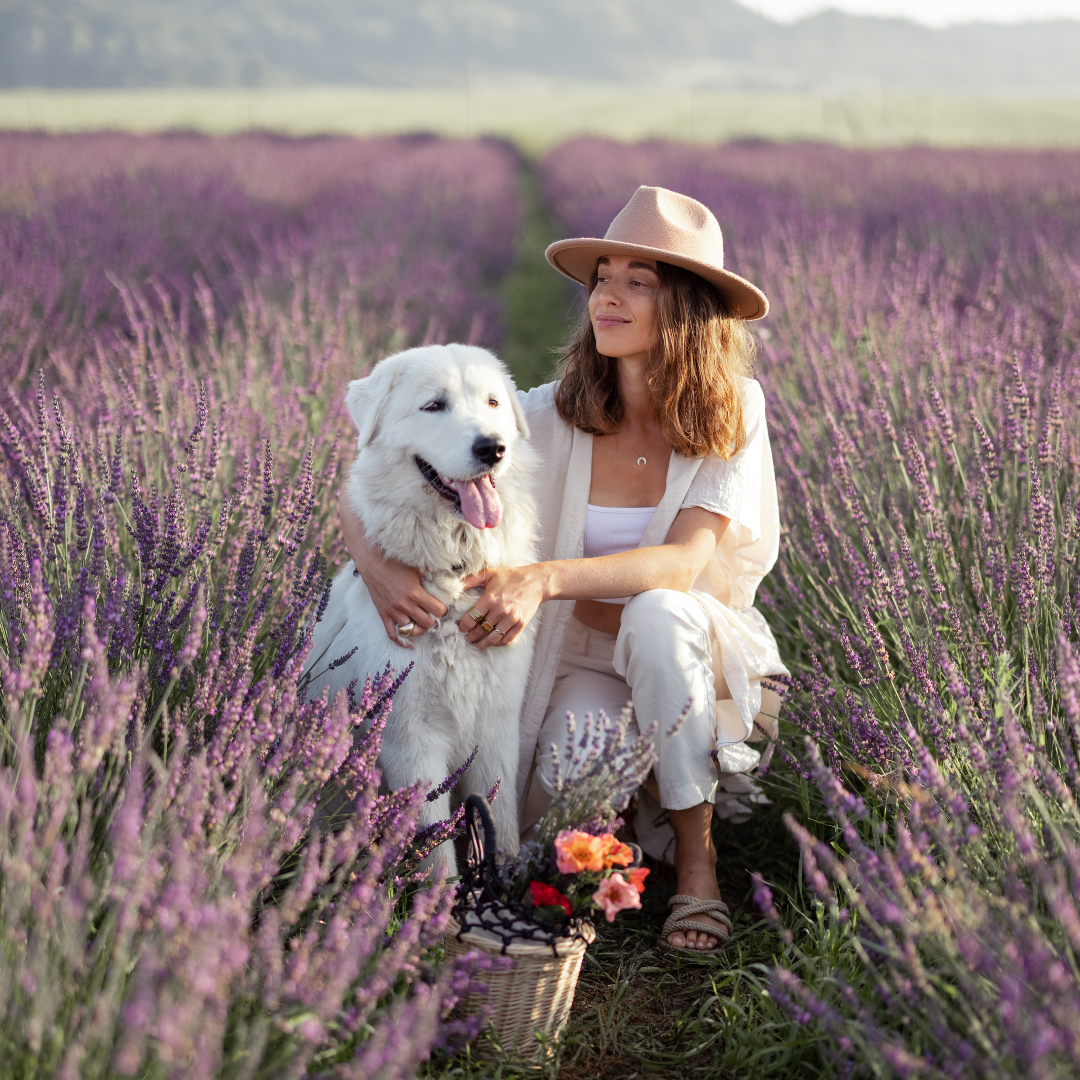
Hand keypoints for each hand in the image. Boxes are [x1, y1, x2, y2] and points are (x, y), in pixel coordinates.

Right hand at [341, 491, 445, 647]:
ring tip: (422, 621)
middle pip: (427, 623)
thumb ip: (433, 573)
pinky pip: (393, 635)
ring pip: (412, 631)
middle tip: (432, 612)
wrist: (372, 561)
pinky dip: (402, 642)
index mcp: (415, 593)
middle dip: (433, 619)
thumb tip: (451, 573)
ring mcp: (393, 612)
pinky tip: (410, 645)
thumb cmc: (396, 561)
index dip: (443, 609)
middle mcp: (404, 605)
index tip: (442, 604)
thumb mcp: (417, 566)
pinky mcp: (383, 615)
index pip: (438, 611)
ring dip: (420, 627)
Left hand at [457, 564, 546, 649]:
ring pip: (492, 638)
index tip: (461, 628)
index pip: (471, 618)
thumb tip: (453, 585)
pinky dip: (498, 643)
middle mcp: (500, 610)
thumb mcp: (489, 573)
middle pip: (480, 630)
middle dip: (471, 636)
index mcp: (490, 598)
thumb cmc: (511, 576)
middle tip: (466, 638)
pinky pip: (507, 639)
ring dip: (482, 644)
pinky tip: (492, 642)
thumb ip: (470, 579)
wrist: (536, 581)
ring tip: (476, 645)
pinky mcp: (520, 624)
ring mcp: (511, 618)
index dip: (463, 626)